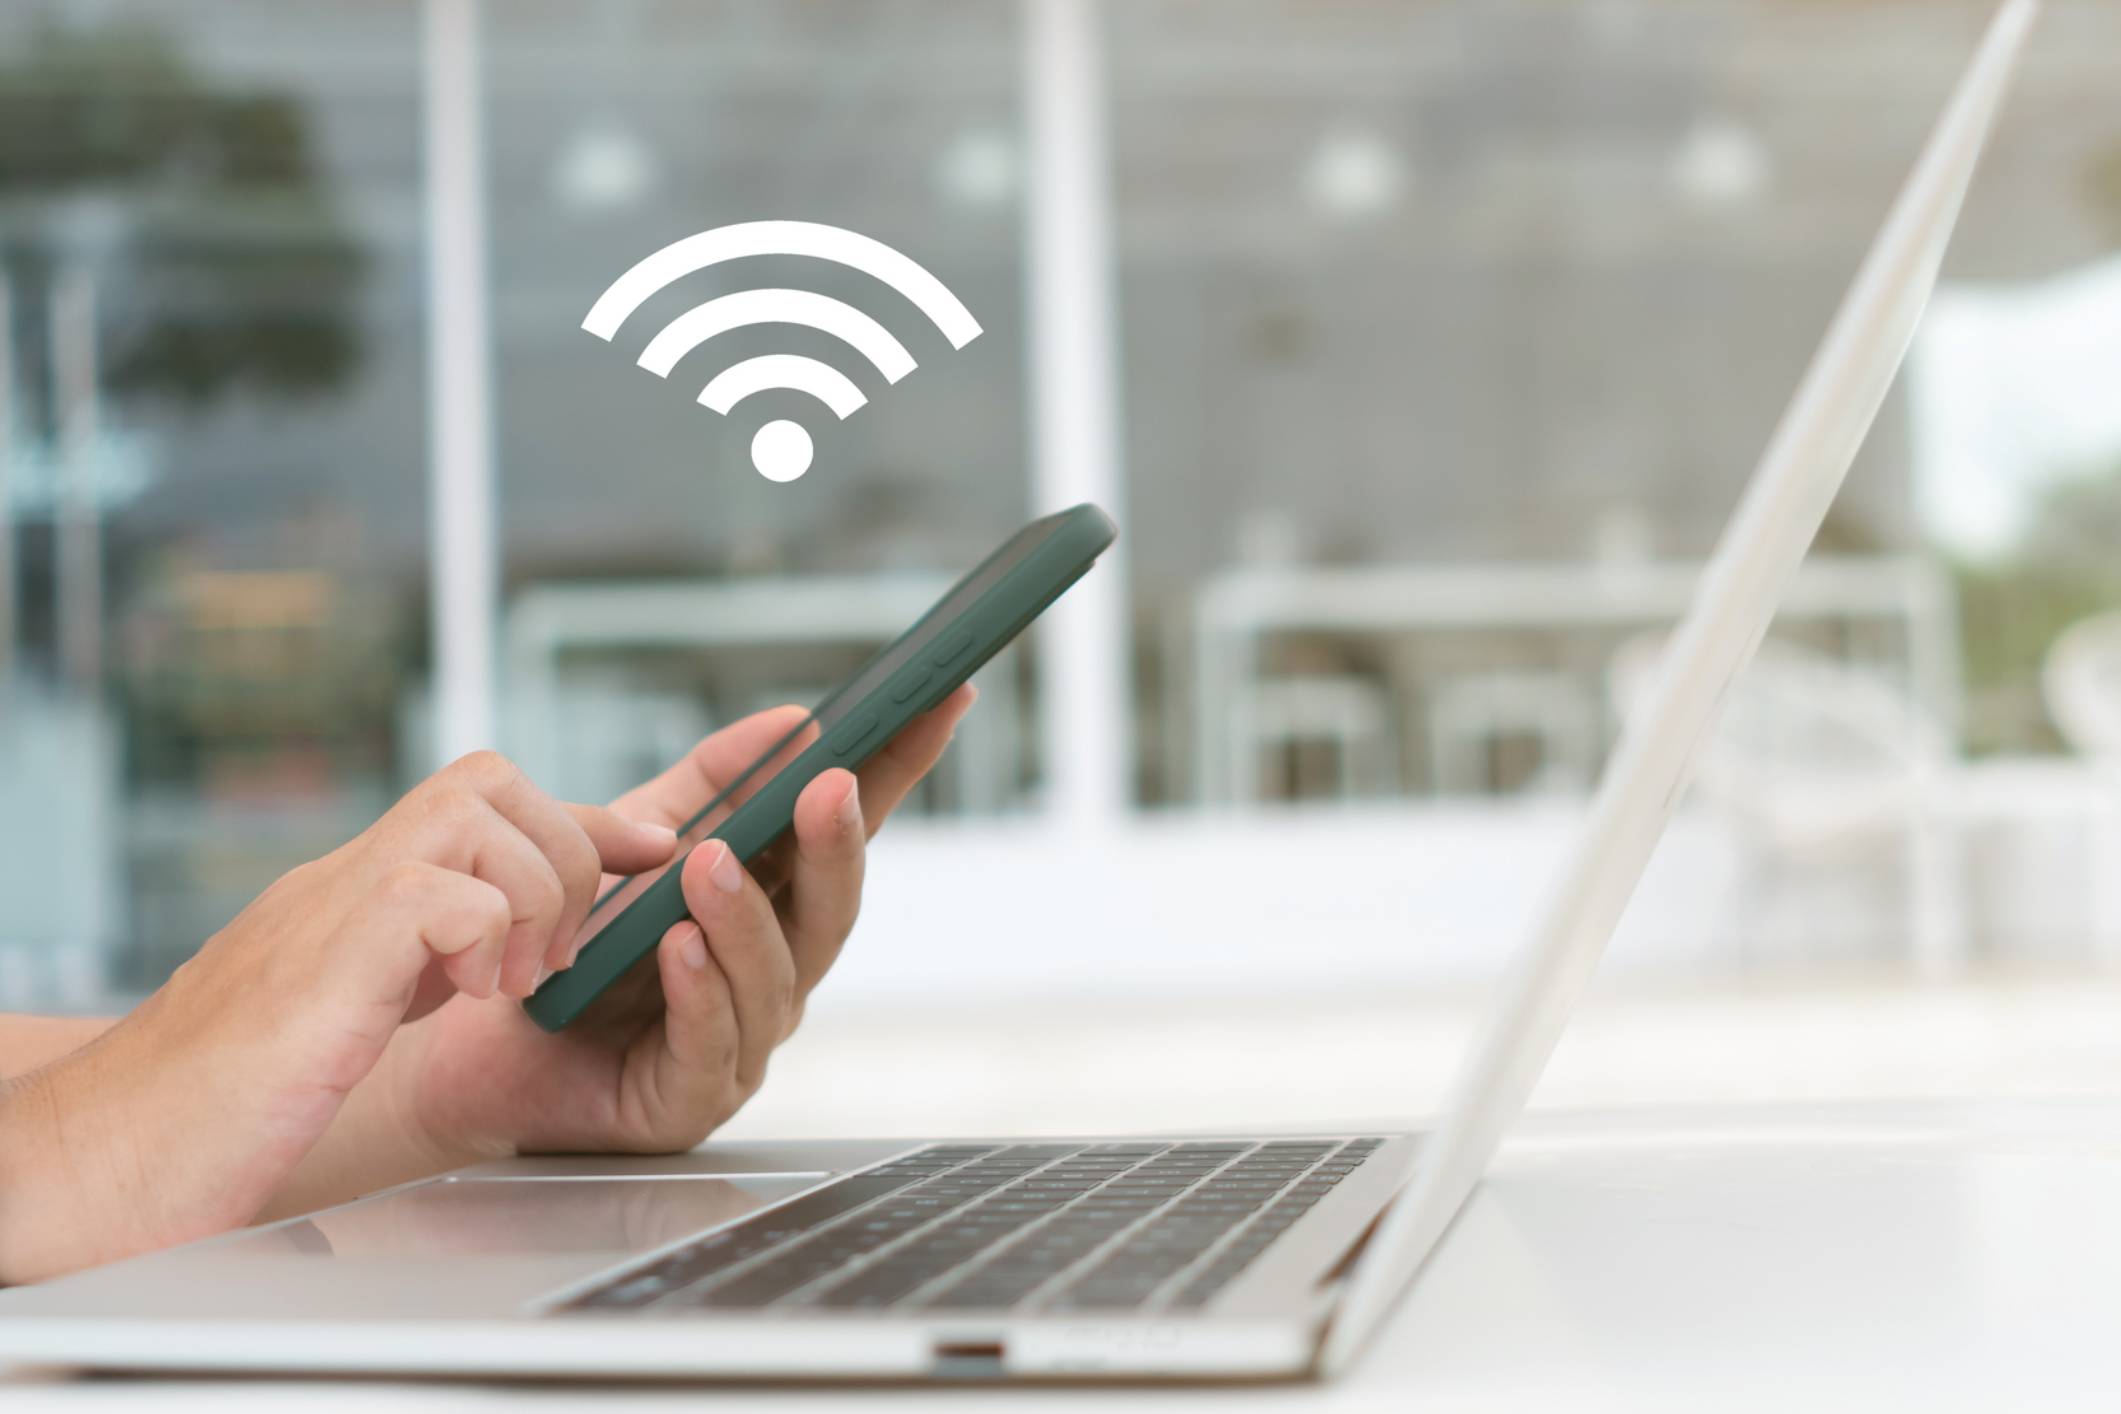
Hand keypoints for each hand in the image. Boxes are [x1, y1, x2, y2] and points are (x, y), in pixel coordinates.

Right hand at [0, 752, 674, 1282]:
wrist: (119, 1147)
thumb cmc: (233, 1096)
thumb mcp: (359, 1004)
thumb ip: (427, 956)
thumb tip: (500, 940)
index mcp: (368, 886)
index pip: (493, 800)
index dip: (590, 816)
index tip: (660, 842)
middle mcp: (352, 871)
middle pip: (496, 778)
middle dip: (564, 857)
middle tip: (549, 955)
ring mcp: (337, 898)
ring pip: (484, 813)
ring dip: (532, 899)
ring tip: (507, 984)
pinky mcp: (333, 948)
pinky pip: (450, 889)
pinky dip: (486, 938)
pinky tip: (463, 1000)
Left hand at [357, 687, 972, 1184]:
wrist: (472, 1041)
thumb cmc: (567, 943)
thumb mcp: (635, 837)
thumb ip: (711, 782)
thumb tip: (795, 720)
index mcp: (774, 902)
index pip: (847, 830)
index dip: (899, 770)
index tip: (941, 701)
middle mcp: (774, 971)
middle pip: (831, 909)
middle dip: (837, 845)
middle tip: (832, 786)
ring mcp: (744, 1040)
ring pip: (774, 978)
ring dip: (745, 917)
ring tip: (710, 864)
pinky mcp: (691, 1098)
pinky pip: (710, 1043)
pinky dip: (699, 991)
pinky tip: (678, 949)